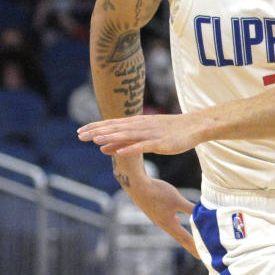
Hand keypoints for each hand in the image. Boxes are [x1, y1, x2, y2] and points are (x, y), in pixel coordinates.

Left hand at [78, 114, 200, 155]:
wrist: (194, 126)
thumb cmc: (170, 131)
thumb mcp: (145, 133)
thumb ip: (125, 140)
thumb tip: (103, 147)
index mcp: (137, 123)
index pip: (112, 124)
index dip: (96, 127)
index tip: (80, 131)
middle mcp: (141, 126)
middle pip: (116, 128)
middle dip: (98, 131)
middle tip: (80, 135)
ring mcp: (151, 134)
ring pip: (127, 135)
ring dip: (111, 137)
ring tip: (96, 140)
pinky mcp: (160, 143)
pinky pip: (143, 146)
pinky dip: (131, 148)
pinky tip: (119, 151)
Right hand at [129, 174, 198, 258]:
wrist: (137, 186)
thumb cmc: (157, 192)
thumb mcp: (177, 200)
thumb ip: (190, 208)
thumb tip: (203, 213)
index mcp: (169, 224)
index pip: (185, 238)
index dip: (194, 247)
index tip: (202, 256)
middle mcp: (164, 224)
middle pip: (180, 238)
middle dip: (190, 246)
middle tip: (199, 256)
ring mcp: (159, 218)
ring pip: (175, 230)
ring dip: (184, 236)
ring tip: (190, 241)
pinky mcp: (156, 212)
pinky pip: (169, 221)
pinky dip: (177, 225)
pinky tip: (178, 220)